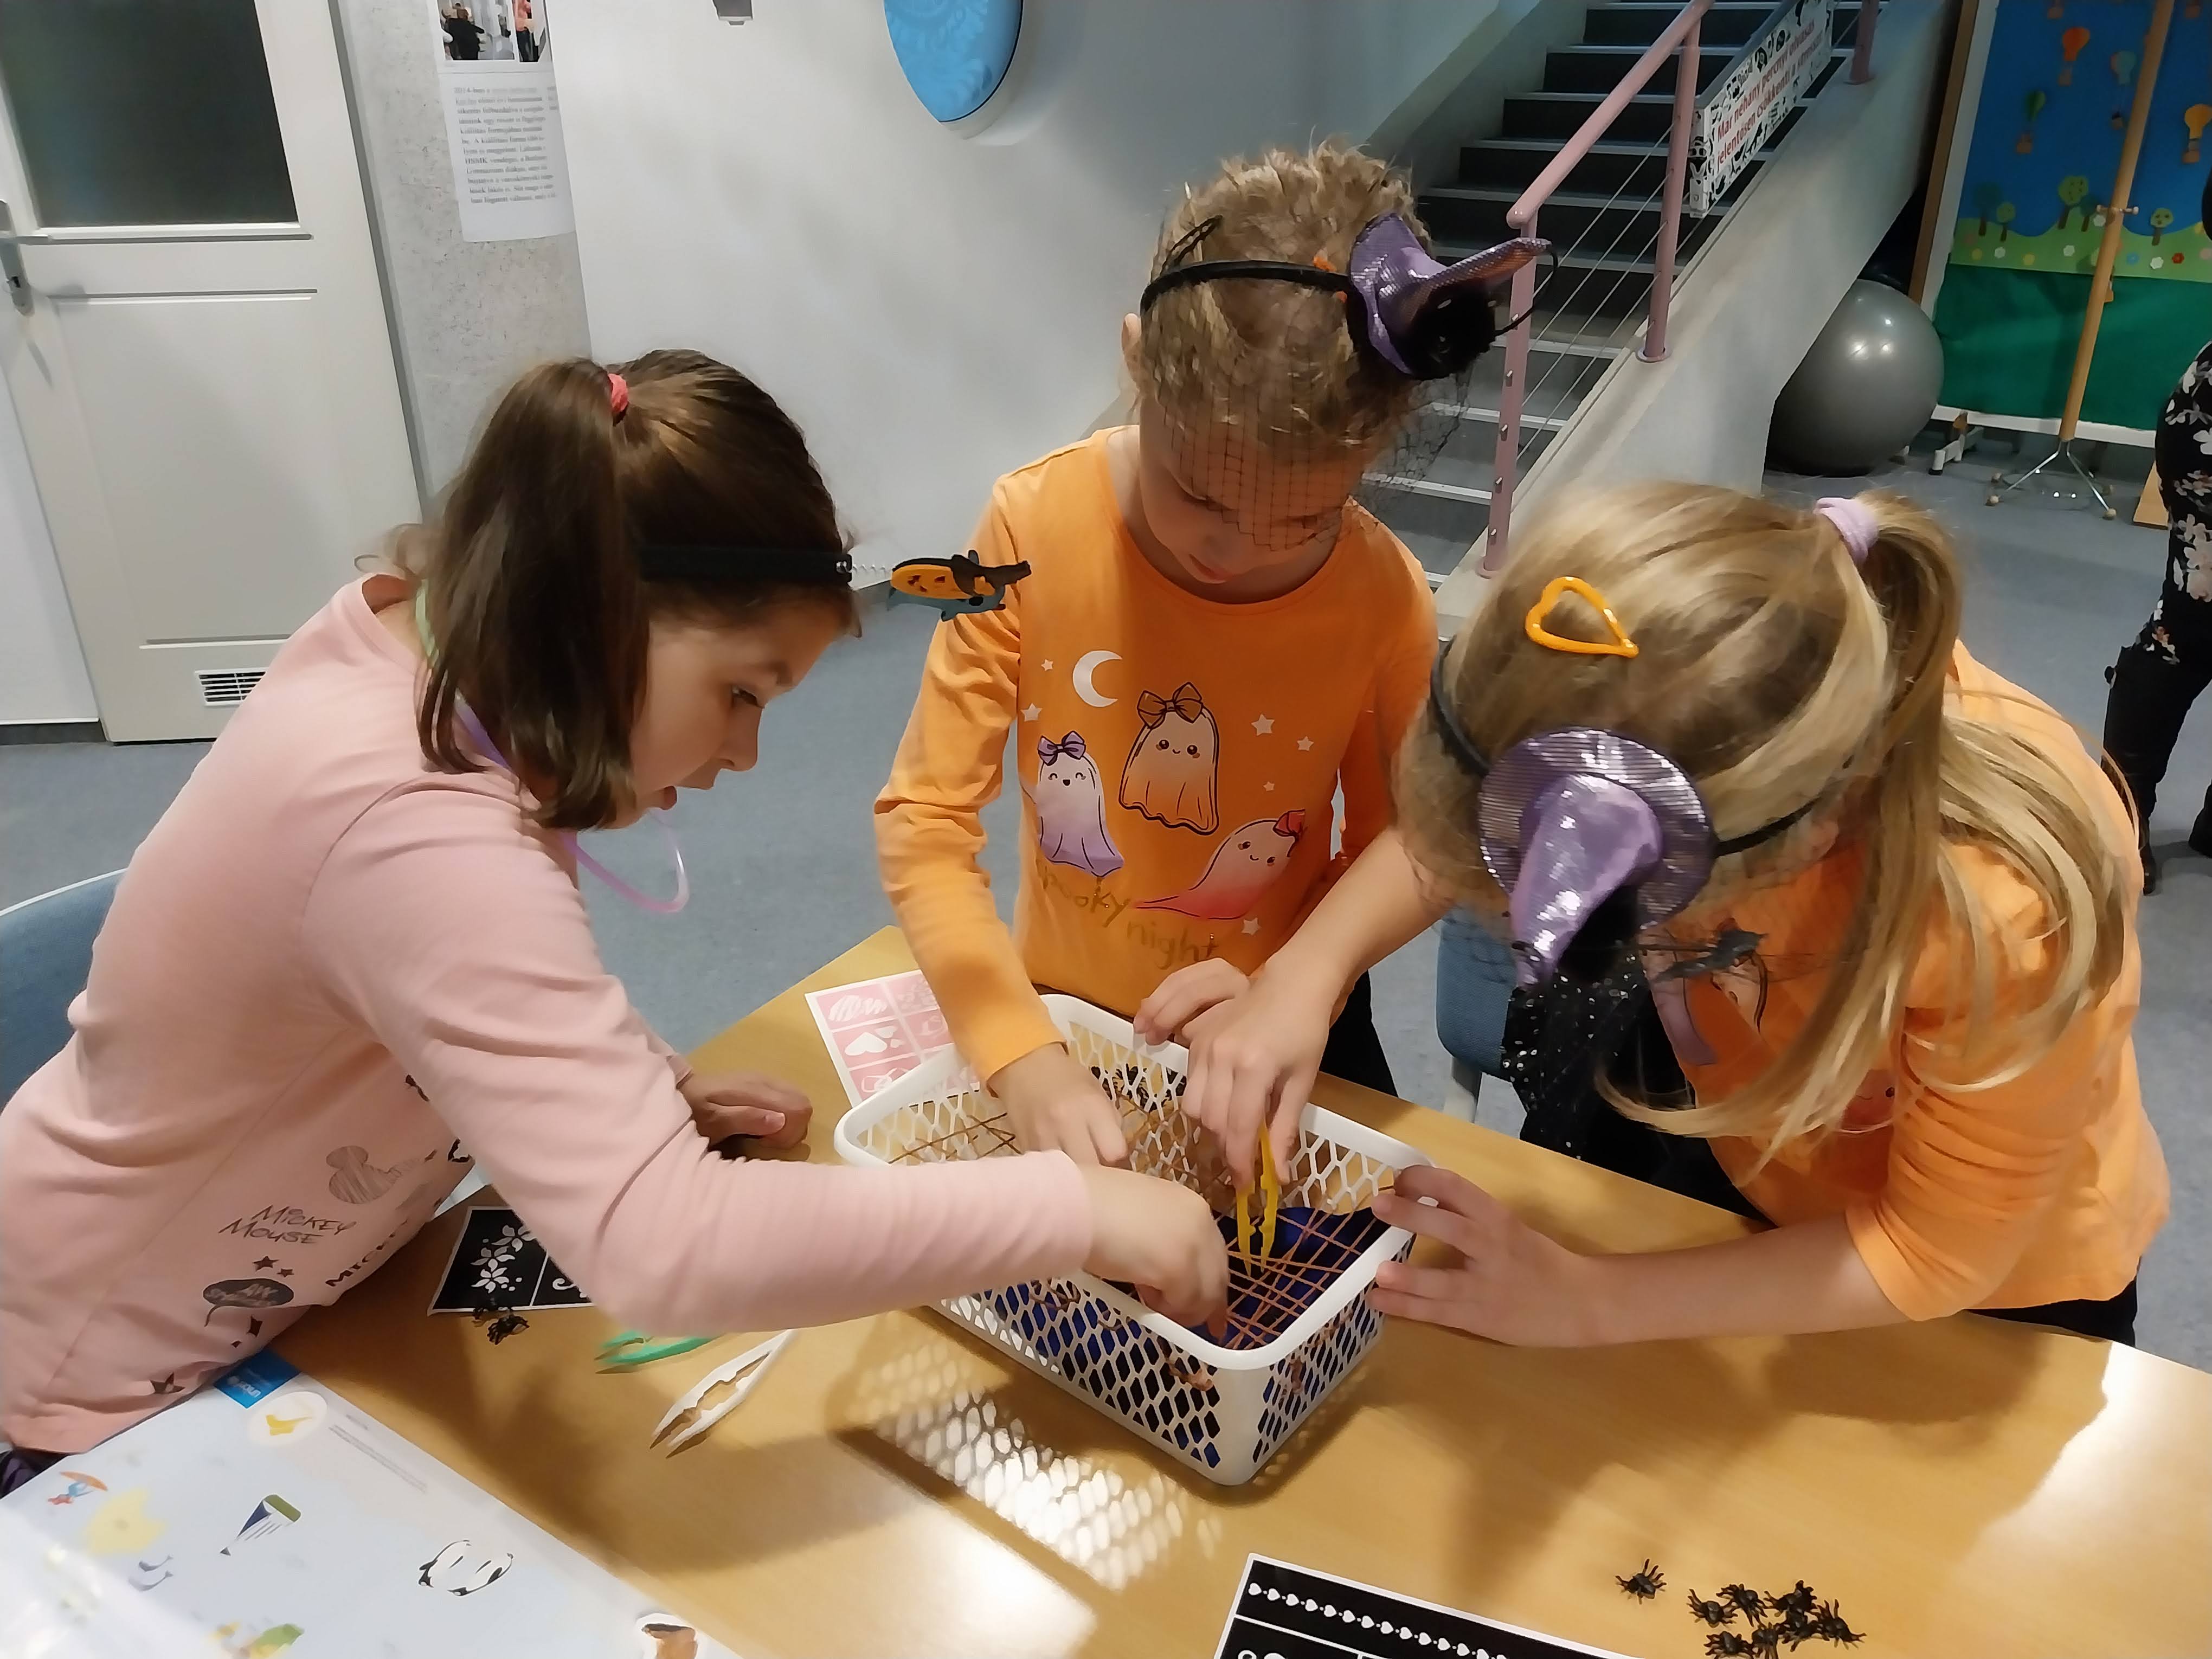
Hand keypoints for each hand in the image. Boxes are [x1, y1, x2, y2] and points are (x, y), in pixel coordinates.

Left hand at [679, 1071, 812, 1153]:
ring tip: (762, 1134)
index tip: (766, 1143)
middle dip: (792, 1128)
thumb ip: (746, 1119)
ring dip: (787, 1122)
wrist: (676, 1093)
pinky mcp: (760, 1083)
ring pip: (796, 1100)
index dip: (790, 1132)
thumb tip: (781, 1120)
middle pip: (803, 1103)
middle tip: (766, 1141)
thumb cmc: (692, 1113)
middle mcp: (765, 1080)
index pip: (799, 1108)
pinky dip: (781, 1115)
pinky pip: (785, 1098)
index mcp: (756, 1089)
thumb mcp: (713, 1122)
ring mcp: (764, 1080)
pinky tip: (760, 1124)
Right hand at [989, 1044, 1128, 1164]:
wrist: (1023, 1067)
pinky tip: (1062, 1168)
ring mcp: (1042, 1138)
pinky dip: (1058, 1175)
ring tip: (1081, 1173)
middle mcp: (1066, 1123)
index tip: (1119, 1163)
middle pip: (1091, 1169)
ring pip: (1067, 1176)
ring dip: (1078, 1178)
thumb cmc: (1066, 1078)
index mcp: (1091, 1106)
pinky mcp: (1025, 1148)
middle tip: (1101, 1171)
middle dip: (1100, 1175)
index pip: (1114, 1151)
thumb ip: (1110, 1123)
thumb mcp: (1097, 1092)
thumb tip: (1119, 1158)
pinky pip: (1048, 1172)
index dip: (1121, 1162)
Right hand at [1079, 1165, 1229, 1332]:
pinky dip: (1166, 1309)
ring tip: (1153, 1305)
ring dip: (1182, 1309)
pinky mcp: (1178, 1269)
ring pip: (1204, 1295)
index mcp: (1191, 1205)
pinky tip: (1144, 1298)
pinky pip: (1182, 1304)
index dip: (1212, 1279)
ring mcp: (1193, 1245)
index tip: (1212, 1302)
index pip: (1214, 1250)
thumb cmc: (1094, 1206)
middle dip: (1210, 1304)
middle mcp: (1201, 1222)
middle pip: (1218, 1275)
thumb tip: (1161, 1268)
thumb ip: (1160, 1236)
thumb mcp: (1141, 1215)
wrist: (1075, 1206)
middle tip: (1206, 1326)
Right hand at [1143, 959, 1336, 1191]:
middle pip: (1211, 1123)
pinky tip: (1227, 1103)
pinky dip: (1206, 1104)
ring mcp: (1204, 1047)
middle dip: (1226, 1148)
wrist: (1292, 983)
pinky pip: (1191, 1085)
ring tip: (1237, 1132)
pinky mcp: (1196, 1042)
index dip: (1239, 1164)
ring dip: (1213, 1128)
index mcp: (1254, 1068)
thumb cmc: (1306, 1031)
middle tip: (1246, 1160)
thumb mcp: (1302, 1081)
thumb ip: (1285, 1128)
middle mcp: (1221, 1058)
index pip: (1237, 1129)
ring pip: (1194, 1107)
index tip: (1246, 1186)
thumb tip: (1279, 1175)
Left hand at [1369, 1165, 1612, 1346]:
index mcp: (1497, 1218)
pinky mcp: (1480, 1319)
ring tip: (1376, 1273)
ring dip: (1408, 1277)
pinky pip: (1438, 1313)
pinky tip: (1378, 1301)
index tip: (1397, 1178)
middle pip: (1451, 1227)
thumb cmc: (1539, 1260)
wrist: (1581, 1303)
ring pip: (1444, 1281)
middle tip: (1378, 1205)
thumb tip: (1415, 1196)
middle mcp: (1492, 1248)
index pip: (1457, 1187)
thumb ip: (1467, 1214)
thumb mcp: (1507, 1227)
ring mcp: (1486, 1288)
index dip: (1423, 1178)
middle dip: (1413, 1215)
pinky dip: (1406, 1308)